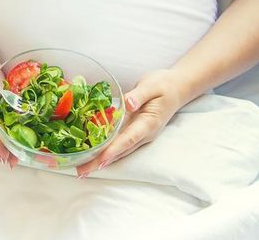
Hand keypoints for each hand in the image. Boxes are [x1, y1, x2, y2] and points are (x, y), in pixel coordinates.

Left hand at [75, 69, 191, 177]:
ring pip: (118, 151)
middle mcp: (143, 134)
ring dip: (100, 161)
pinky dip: (104, 152)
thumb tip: (128, 104)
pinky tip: (89, 156)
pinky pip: (117, 144)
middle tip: (81, 172)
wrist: (177, 88)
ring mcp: (139, 136)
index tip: (100, 161)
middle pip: (120, 151)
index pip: (128, 139)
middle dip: (100, 162)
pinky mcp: (133, 133)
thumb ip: (139, 95)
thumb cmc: (164, 86)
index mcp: (148, 123)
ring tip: (82, 170)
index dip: (113, 150)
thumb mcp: (151, 86)